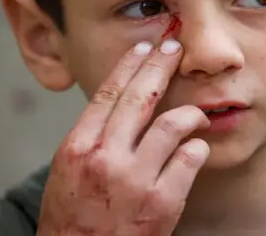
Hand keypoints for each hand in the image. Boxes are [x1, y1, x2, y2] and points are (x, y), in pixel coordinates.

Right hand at [37, 39, 210, 235]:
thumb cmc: (73, 218)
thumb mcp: (68, 171)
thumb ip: (92, 136)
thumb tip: (119, 99)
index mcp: (78, 148)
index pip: (108, 93)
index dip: (130, 64)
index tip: (145, 46)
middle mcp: (106, 159)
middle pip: (140, 97)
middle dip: (160, 65)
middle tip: (174, 48)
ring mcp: (136, 180)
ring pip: (172, 124)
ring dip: (189, 113)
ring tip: (196, 113)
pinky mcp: (163, 201)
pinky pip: (190, 158)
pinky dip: (197, 149)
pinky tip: (197, 148)